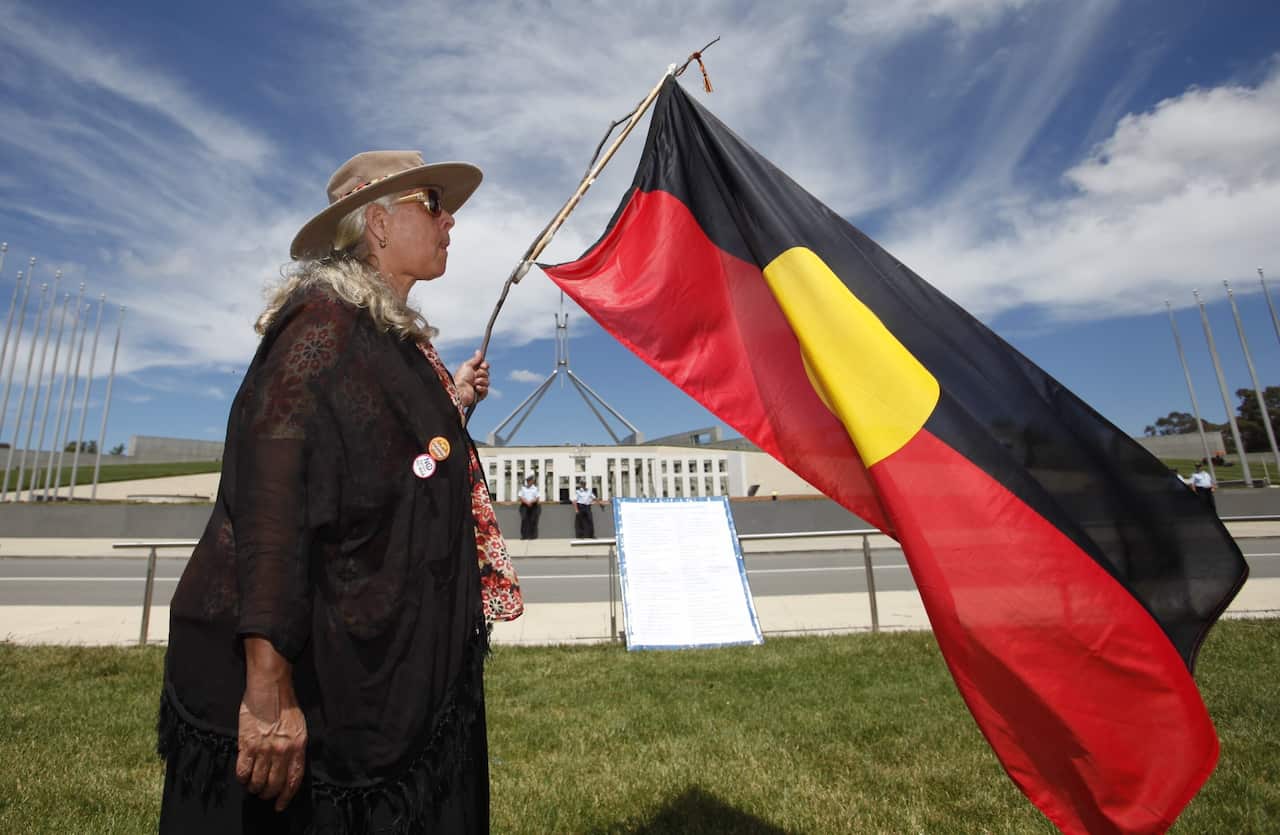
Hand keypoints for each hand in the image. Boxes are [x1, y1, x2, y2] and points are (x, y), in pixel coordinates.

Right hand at [237, 638, 306, 811]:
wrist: (270, 687)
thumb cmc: (285, 705)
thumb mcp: (299, 728)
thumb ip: (295, 748)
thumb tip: (288, 768)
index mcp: (298, 747)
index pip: (293, 780)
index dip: (286, 796)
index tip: (280, 805)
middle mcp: (283, 751)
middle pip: (274, 784)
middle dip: (268, 794)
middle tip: (263, 794)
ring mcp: (264, 749)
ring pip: (257, 781)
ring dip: (254, 788)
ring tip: (253, 786)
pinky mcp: (247, 744)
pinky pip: (243, 771)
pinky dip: (242, 778)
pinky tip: (243, 776)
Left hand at [454, 350, 489, 407]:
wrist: (460, 391)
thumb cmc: (461, 378)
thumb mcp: (467, 365)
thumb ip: (475, 359)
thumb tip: (478, 351)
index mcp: (473, 371)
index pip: (485, 366)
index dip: (485, 365)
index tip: (482, 366)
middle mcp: (476, 378)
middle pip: (487, 373)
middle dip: (482, 373)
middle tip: (474, 375)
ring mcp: (479, 386)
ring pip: (488, 381)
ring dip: (480, 381)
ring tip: (473, 383)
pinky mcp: (481, 394)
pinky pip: (487, 389)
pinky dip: (481, 388)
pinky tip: (475, 389)